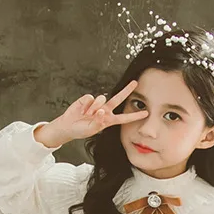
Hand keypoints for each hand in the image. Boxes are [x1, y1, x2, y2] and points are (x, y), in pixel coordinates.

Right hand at [34, 81, 149, 146]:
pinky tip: (81, 111)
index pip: (123, 118)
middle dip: (127, 90)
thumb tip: (101, 111)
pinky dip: (86, 106)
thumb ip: (98, 122)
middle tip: (135, 83)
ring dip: (93, 108)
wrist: (68, 126)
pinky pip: (91, 98)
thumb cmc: (80, 130)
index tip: (146, 113)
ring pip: (101, 99)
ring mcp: (97, 104)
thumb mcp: (91, 130)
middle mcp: (104, 110)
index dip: (134, 116)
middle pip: (118, 99)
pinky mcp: (88, 99)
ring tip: (86, 116)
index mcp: (108, 120)